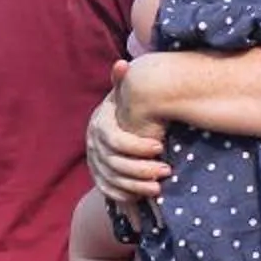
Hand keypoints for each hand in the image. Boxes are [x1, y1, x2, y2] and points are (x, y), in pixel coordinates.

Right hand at [86, 70, 167, 202]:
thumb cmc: (122, 111)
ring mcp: (95, 164)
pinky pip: (109, 192)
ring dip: (137, 186)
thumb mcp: (121, 97)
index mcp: (99, 127)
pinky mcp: (99, 179)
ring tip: (160, 187)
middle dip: (141, 169)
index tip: (161, 147)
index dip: (137, 146)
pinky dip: (126, 196)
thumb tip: (123, 63)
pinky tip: (145, 196)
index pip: (115, 141)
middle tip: (167, 170)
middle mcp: (93, 147)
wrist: (107, 130)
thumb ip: (122, 83)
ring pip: (113, 180)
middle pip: (115, 164)